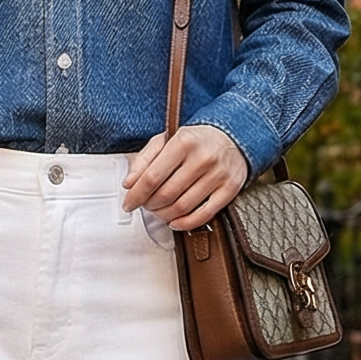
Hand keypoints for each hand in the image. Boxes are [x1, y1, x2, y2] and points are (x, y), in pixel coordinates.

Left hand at [122, 123, 249, 229]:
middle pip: (166, 194)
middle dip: (149, 205)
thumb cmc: (194, 140)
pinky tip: (175, 221)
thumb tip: (129, 184)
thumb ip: (144, 160)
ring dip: (164, 215)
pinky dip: (185, 223)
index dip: (136, 195)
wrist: (232, 136)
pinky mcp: (230, 189)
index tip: (128, 203)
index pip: (152, 177)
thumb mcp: (166, 140)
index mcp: (183, 142)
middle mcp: (203, 158)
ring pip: (183, 207)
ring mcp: (218, 175)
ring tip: (158, 211)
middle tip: (145, 205)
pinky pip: (204, 215)